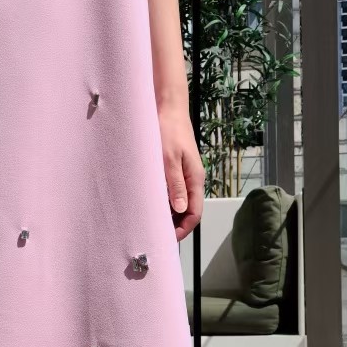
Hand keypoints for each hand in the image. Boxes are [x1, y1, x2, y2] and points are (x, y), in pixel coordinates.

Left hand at [159, 105, 203, 240]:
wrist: (168, 107)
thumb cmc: (168, 131)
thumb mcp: (169, 159)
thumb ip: (175, 184)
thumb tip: (181, 210)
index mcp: (195, 179)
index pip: (194, 213)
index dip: (183, 229)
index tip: (167, 238)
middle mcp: (192, 180)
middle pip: (188, 210)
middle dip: (175, 224)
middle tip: (156, 234)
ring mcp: (185, 174)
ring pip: (180, 202)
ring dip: (169, 213)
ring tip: (151, 221)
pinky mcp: (176, 168)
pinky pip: (174, 191)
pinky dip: (165, 200)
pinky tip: (151, 203)